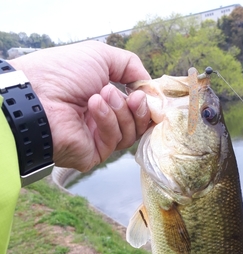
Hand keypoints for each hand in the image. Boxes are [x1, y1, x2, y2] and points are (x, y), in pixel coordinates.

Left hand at [12, 41, 150, 171]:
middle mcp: (100, 120)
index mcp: (101, 98)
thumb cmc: (63, 72)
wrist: (39, 95)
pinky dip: (108, 121)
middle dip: (139, 109)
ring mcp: (97, 138)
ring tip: (103, 95)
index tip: (149, 93)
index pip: (134, 107)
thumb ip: (130, 66)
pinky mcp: (94, 154)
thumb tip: (149, 85)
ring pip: (129, 133)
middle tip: (134, 97)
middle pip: (137, 124)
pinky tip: (94, 106)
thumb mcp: (100, 56)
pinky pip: (114, 141)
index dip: (146, 102)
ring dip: (121, 112)